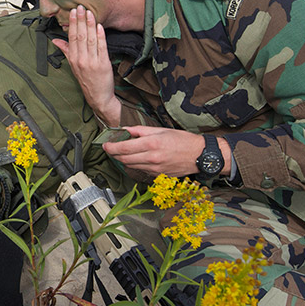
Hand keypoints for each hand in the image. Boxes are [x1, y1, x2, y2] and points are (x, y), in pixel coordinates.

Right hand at [52, 6, 121, 125]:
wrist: (98, 97)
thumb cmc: (86, 81)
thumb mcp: (73, 66)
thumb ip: (66, 51)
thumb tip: (56, 40)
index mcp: (73, 59)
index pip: (72, 38)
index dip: (73, 24)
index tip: (73, 12)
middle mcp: (81, 60)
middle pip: (80, 36)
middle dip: (81, 20)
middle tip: (81, 7)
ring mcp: (92, 62)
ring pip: (90, 40)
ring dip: (90, 25)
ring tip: (90, 13)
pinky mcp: (103, 64)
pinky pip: (102, 47)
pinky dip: (100, 36)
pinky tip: (99, 26)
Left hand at [103, 125, 231, 178]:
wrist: (199, 155)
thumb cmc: (183, 140)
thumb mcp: (161, 130)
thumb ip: (141, 131)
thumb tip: (125, 130)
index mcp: (152, 144)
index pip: (124, 147)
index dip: (111, 147)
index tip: (105, 145)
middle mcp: (151, 158)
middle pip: (124, 158)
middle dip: (113, 154)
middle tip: (109, 149)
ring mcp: (154, 169)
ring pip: (130, 166)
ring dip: (123, 160)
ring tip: (121, 153)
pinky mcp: (158, 176)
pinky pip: (141, 170)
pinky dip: (135, 165)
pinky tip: (136, 159)